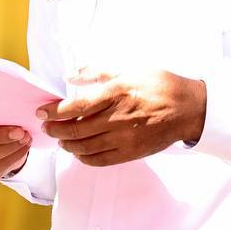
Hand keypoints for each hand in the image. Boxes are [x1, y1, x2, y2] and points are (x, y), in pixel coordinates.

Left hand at [38, 70, 206, 166]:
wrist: (188, 108)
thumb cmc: (159, 84)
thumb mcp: (129, 69)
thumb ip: (98, 72)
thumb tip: (71, 76)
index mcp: (116, 93)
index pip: (76, 107)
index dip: (55, 112)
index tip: (42, 112)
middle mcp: (118, 117)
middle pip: (76, 130)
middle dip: (55, 130)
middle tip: (47, 128)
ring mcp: (125, 138)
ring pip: (85, 147)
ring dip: (67, 145)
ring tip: (61, 139)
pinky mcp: (131, 153)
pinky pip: (100, 160)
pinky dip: (84, 158)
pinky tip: (79, 152)